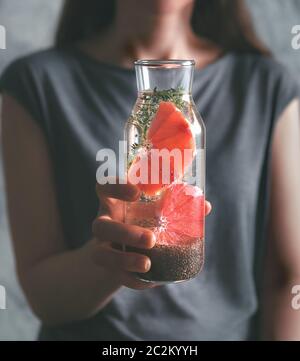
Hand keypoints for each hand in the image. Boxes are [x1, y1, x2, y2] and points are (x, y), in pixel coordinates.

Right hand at [92, 180, 211, 289]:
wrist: (124, 249)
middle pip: (100, 226)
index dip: (115, 188)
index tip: (137, 192)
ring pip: (100, 255)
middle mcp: (104, 223)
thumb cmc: (143, 222)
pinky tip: (149, 280)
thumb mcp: (154, 211)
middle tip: (151, 239)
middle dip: (125, 233)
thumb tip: (205, 205)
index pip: (104, 188)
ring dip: (124, 260)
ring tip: (147, 265)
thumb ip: (175, 206)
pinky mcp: (108, 268)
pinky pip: (115, 276)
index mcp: (114, 203)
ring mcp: (101, 247)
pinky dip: (132, 279)